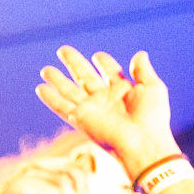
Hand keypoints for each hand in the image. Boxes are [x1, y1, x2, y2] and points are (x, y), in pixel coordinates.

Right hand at [36, 46, 174, 178]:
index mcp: (123, 91)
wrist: (143, 143)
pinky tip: (40, 88)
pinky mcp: (81, 120)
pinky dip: (51, 98)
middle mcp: (105, 100)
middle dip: (74, 63)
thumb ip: (143, 70)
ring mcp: (92, 110)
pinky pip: (62, 107)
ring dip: (57, 80)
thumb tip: (140, 54)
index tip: (98, 56)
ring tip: (45, 69)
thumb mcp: (153, 88)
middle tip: (63, 50)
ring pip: (70, 90)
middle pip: (86, 77)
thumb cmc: (153, 118)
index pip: (109, 72)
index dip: (104, 63)